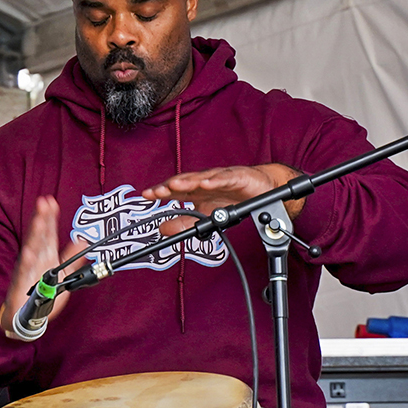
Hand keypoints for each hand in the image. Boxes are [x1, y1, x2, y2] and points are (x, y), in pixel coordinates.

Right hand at [0, 196, 88, 338]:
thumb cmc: (45, 294)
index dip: (50, 217)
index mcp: (46, 256)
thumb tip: (83, 240)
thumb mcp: (64, 275)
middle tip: (44, 202)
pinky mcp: (20, 284)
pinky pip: (24, 273)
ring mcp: (27, 270)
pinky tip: (28, 253)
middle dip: (42, 219)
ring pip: (31, 250)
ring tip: (38, 221)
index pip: (48, 233)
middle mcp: (36, 259)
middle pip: (39, 236)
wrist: (28, 317)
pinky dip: (26, 263)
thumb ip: (73, 258)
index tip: (51, 202)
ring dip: (34, 235)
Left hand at [141, 164, 303, 234]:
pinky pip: (225, 178)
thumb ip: (184, 223)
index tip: (146, 195)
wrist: (262, 189)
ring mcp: (220, 178)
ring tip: (176, 185)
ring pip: (202, 178)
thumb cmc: (231, 199)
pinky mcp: (237, 176)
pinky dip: (216, 180)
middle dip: (170, 186)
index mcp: (196, 190)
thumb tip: (162, 230)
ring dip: (188, 181)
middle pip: (185, 182)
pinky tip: (207, 183)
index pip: (174, 191)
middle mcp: (205, 182)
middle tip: (157, 192)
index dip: (160, 192)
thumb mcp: (205, 216)